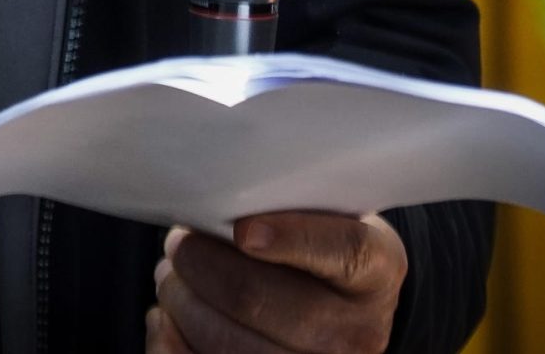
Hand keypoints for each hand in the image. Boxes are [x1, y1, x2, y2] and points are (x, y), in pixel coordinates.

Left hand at [147, 211, 405, 353]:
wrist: (336, 309)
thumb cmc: (316, 247)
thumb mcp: (326, 216)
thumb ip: (287, 204)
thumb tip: (219, 212)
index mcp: (377, 270)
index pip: (344, 251)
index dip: (291, 239)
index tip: (242, 229)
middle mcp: (357, 332)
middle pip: (259, 298)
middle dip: (201, 266)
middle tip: (178, 245)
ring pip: (227, 344)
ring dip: (182, 304)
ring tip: (172, 279)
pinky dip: (172, 343)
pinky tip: (167, 319)